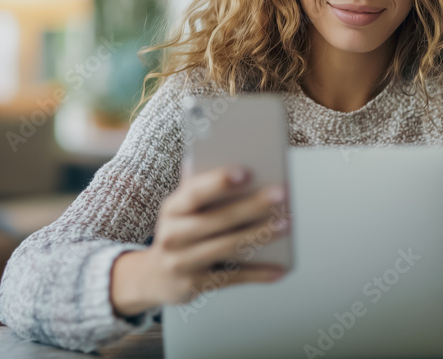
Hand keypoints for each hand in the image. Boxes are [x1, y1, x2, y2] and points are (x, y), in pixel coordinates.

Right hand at [110, 165, 289, 317]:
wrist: (155, 277)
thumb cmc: (181, 232)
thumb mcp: (183, 208)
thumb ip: (201, 186)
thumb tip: (230, 156)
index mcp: (171, 209)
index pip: (194, 192)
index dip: (218, 182)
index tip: (246, 172)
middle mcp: (173, 235)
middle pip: (218, 219)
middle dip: (252, 206)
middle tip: (282, 194)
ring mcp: (182, 263)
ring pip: (227, 247)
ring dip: (260, 235)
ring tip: (287, 224)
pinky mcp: (194, 286)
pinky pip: (233, 278)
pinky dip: (258, 274)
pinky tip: (280, 269)